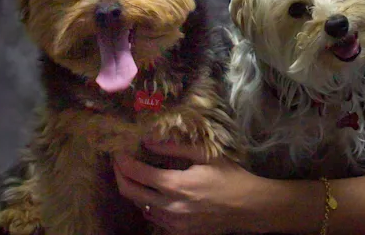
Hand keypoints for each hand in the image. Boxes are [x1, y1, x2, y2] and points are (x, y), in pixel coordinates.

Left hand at [113, 140, 267, 234]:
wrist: (247, 208)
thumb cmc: (228, 177)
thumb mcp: (204, 155)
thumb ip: (174, 148)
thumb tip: (149, 140)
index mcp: (175, 185)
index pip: (138, 174)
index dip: (123, 162)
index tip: (117, 151)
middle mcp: (169, 207)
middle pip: (131, 193)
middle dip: (120, 175)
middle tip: (118, 161)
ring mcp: (172, 223)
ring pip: (140, 206)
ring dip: (132, 190)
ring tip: (133, 174)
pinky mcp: (177, 232)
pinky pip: (153, 217)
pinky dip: (146, 203)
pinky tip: (151, 192)